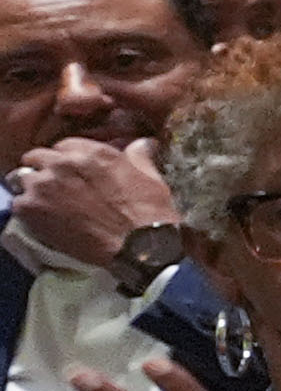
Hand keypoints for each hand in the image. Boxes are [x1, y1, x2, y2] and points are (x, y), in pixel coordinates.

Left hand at [6, 135, 177, 269]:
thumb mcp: (152, 178)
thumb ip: (139, 156)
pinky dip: (28, 212)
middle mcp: (63, 163)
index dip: (67, 159)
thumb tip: (143, 143)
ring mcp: (43, 185)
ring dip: (33, 190)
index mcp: (92, 152)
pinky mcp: (31, 208)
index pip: (63, 145)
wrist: (139, 247)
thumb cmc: (150, 214)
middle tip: (56, 187)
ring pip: (22, 179)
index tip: (72, 172)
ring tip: (48, 205)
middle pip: (36, 157)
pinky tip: (44, 221)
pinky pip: (18, 204)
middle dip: (44, 169)